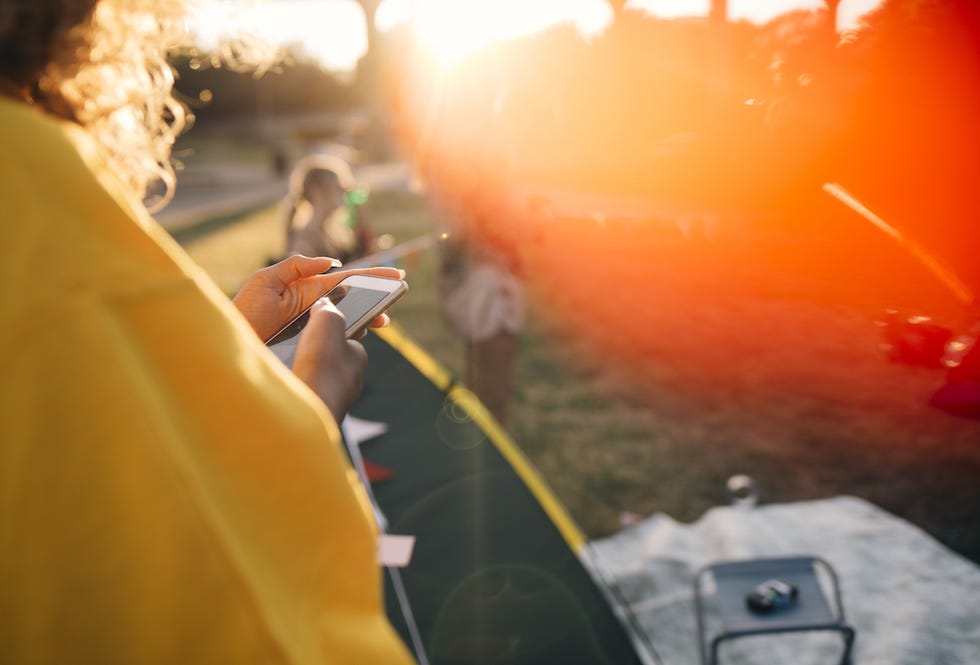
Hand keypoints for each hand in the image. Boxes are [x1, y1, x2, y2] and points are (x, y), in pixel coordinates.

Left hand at [233, 254, 403, 341]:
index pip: (346, 279)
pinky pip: (338, 339)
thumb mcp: (265, 281)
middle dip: (377, 298)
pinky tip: (361, 335)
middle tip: (395, 299)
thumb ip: (295, 266)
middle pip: (355, 300)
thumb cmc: (245, 312)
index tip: (395, 274)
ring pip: (350, 320)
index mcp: (308, 289)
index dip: (371, 275)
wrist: (230, 345)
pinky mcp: (313, 346)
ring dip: (369, 319)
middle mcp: (316, 308)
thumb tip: (331, 263)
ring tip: (382, 321)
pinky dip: (352, 336)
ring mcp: (316, 328)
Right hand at [291, 297, 367, 421]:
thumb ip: (328, 309)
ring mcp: (333, 400)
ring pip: (316, 379)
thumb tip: (324, 305)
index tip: (313, 326)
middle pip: (330, 360)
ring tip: (285, 364)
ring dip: (302, 371)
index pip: (347, 339)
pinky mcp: (315, 414)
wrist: (306, 408)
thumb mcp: (328, 320)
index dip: (330, 330)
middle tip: (295, 346)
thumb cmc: (321, 364)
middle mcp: (350, 382)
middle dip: (313, 353)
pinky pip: (304, 394)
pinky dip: (294, 388)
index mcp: (358, 359)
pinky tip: (282, 383)